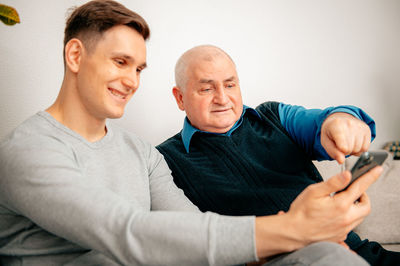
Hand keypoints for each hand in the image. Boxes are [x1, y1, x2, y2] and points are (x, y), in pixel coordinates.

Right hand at [254, 166, 381, 258]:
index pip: (360, 187)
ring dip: (356, 208)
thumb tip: (348, 175)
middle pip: (366, 206)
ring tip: (343, 202)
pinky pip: (351, 226)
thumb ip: (333, 183)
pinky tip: (336, 215)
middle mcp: (346, 218)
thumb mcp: (314, 192)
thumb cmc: (301, 211)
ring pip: (359, 217)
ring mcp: (344, 229)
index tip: (377, 170)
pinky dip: (348, 218)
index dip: (370, 177)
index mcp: (341, 205)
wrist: (294, 232)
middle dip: (363, 196)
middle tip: (354, 191)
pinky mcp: (340, 236)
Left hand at [321, 112, 370, 163]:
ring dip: (353, 150)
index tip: (337, 146)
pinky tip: (354, 142)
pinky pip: (366, 148)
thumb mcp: (326, 142)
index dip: (340, 151)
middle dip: (346, 151)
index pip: (344, 148)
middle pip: (352, 149)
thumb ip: (333, 152)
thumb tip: (341, 161)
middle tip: (341, 144)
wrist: (339, 119)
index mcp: (337, 125)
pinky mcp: (367, 129)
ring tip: (347, 142)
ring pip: (360, 149)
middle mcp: (350, 124)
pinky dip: (360, 148)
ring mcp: (360, 126)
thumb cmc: (331, 131)